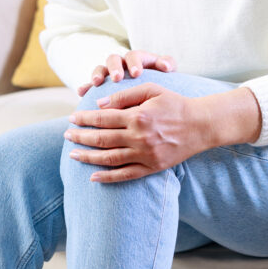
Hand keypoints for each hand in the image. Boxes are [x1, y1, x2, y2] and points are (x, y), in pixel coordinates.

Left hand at [64, 83, 208, 182]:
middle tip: (66, 135)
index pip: (103, 118)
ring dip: (88, 157)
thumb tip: (99, 104)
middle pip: (102, 139)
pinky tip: (93, 177)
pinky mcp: (152, 168)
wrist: (201, 125)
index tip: (72, 118)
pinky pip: (125, 175)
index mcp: (138, 116)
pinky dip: (108, 178)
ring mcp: (145, 155)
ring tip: (73, 154)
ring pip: (109, 159)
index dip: (84, 118)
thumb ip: (125, 95)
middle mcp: (139, 137)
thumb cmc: (175, 104)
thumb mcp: (152, 90)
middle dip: (80, 137)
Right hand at [76, 50, 175, 95]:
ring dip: (97, 74)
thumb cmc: (161, 79)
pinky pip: (90, 84)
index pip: (133, 56)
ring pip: (100, 69)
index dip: (134, 63)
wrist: (153, 92)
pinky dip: (85, 87)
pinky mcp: (101, 86)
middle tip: (117, 77)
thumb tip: (166, 66)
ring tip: (96, 83)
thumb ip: (167, 64)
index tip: (136, 73)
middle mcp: (121, 63)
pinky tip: (81, 92)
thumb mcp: (166, 70)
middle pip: (113, 59)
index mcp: (137, 58)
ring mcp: (109, 73)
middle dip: (114, 67)